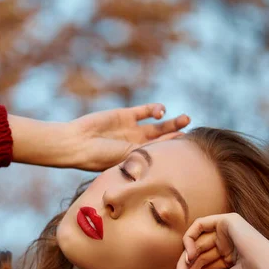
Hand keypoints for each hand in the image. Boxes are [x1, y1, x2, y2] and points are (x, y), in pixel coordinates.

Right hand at [68, 104, 189, 171]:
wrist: (77, 143)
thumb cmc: (99, 157)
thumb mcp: (126, 156)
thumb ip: (146, 151)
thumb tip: (169, 150)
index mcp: (137, 159)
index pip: (162, 153)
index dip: (175, 149)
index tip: (189, 146)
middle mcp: (136, 145)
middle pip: (163, 138)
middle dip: (177, 133)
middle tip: (191, 128)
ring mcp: (131, 129)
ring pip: (157, 125)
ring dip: (171, 122)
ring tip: (186, 118)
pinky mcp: (124, 115)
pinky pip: (144, 111)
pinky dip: (155, 109)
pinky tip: (161, 111)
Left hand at [158, 212, 268, 268]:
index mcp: (227, 257)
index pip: (200, 266)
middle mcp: (225, 242)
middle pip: (195, 257)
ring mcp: (225, 230)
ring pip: (194, 245)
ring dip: (183, 264)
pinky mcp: (225, 220)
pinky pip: (198, 225)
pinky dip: (189, 241)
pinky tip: (190, 258)